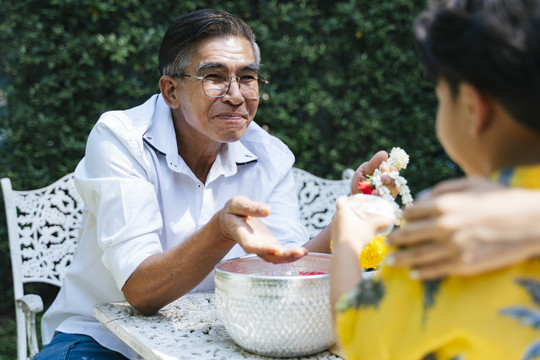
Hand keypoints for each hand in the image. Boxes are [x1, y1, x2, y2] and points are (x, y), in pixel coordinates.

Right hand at [218, 195, 307, 263]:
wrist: (230, 221)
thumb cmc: (233, 211)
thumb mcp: (237, 204)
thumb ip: (250, 207)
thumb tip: (267, 210)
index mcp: (241, 234)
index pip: (250, 245)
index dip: (262, 248)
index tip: (274, 249)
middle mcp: (252, 245)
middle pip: (266, 255)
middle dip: (283, 256)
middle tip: (299, 252)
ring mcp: (262, 248)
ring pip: (275, 258)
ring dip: (289, 257)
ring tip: (303, 252)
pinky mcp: (270, 246)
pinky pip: (280, 254)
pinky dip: (291, 255)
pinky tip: (303, 252)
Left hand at [332, 196, 393, 253]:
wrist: (345, 254)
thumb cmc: (357, 237)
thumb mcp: (371, 227)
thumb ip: (382, 221)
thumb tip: (392, 217)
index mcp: (343, 212)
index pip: (340, 200)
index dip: (345, 198)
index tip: (349, 198)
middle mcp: (336, 219)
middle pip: (340, 210)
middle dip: (348, 210)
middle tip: (357, 211)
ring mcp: (334, 229)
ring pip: (339, 221)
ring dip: (346, 220)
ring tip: (356, 223)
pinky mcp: (334, 238)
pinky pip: (339, 230)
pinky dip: (345, 230)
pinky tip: (353, 235)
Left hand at [350, 150, 398, 196]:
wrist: (354, 196)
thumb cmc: (360, 181)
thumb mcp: (364, 170)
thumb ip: (373, 163)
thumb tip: (384, 153)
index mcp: (385, 173)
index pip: (393, 169)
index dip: (390, 168)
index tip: (383, 167)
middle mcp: (390, 183)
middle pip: (395, 180)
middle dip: (389, 179)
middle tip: (383, 178)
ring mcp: (389, 193)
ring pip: (392, 190)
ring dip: (385, 188)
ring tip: (376, 189)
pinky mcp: (385, 202)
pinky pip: (387, 199)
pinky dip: (381, 196)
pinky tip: (374, 194)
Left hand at [386, 177, 539, 278]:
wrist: (531, 221)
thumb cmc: (500, 198)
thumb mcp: (470, 184)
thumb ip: (441, 190)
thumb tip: (419, 200)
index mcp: (444, 204)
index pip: (411, 212)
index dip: (401, 217)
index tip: (396, 221)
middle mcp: (444, 226)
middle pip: (409, 234)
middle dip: (394, 239)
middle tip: (385, 243)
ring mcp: (453, 246)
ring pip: (418, 255)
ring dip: (401, 259)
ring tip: (390, 262)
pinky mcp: (464, 263)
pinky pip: (437, 269)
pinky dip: (422, 273)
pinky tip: (413, 274)